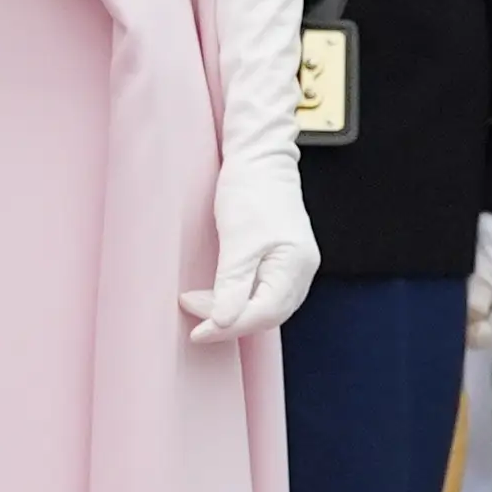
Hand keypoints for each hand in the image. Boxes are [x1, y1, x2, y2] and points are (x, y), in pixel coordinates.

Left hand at [186, 155, 320, 342]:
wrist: (259, 160)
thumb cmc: (251, 191)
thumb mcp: (237, 239)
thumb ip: (232, 283)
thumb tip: (225, 322)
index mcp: (296, 266)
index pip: (264, 314)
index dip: (229, 328)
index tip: (197, 332)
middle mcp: (300, 270)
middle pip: (267, 314)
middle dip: (228, 321)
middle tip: (190, 310)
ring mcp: (293, 265)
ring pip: (264, 306)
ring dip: (231, 310)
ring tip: (197, 302)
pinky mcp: (280, 259)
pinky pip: (262, 292)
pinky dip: (238, 299)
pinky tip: (217, 296)